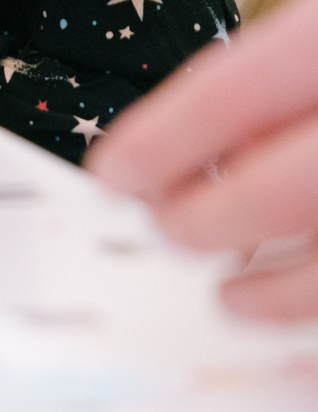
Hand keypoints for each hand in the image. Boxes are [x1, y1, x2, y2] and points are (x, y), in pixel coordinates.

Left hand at [90, 0, 317, 318]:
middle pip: (293, 184)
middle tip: (169, 233)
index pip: (243, 84)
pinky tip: (306, 345)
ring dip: (287, 292)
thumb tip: (197, 143)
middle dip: (215, 218)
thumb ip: (288, 70)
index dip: (167, 137)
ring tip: (236, 295)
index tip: (116, 173)